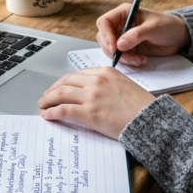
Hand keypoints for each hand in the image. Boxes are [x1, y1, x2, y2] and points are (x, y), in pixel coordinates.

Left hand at [38, 68, 154, 139]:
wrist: (149, 120)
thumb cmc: (141, 107)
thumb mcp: (124, 86)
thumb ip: (107, 85)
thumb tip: (93, 93)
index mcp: (105, 72)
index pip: (78, 74)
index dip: (65, 82)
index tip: (60, 87)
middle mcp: (96, 81)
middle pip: (66, 81)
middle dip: (53, 89)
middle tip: (47, 96)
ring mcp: (91, 96)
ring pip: (61, 94)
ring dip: (49, 100)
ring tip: (43, 105)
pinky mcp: (88, 113)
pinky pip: (63, 110)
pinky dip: (52, 112)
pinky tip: (47, 116)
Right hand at [96, 5, 190, 66]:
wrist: (178, 37)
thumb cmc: (167, 26)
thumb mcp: (153, 28)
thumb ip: (136, 35)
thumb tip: (119, 44)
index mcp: (123, 13)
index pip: (104, 22)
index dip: (106, 35)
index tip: (114, 48)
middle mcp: (120, 25)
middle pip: (103, 38)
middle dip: (113, 50)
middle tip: (127, 57)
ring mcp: (123, 37)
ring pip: (111, 50)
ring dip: (123, 58)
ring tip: (139, 59)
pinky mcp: (129, 49)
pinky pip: (121, 57)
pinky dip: (129, 61)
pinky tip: (142, 60)